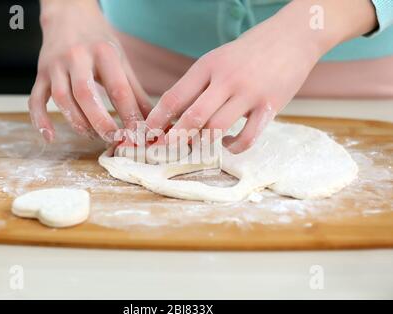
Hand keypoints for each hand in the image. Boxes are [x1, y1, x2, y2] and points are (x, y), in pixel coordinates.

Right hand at [29, 0, 151, 142]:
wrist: (68, 14)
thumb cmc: (98, 41)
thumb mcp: (120, 60)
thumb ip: (134, 91)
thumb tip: (150, 119)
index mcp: (103, 52)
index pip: (118, 88)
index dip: (128, 114)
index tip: (137, 133)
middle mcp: (77, 57)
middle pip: (85, 94)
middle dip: (100, 121)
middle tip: (113, 138)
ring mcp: (56, 66)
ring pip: (62, 98)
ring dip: (77, 122)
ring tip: (92, 135)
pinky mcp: (40, 74)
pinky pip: (36, 99)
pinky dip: (40, 119)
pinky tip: (50, 136)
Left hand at [146, 0, 376, 153]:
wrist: (292, 36)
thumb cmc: (248, 52)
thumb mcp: (218, 60)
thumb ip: (198, 85)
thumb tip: (173, 115)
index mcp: (208, 66)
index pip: (174, 96)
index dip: (157, 119)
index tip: (146, 134)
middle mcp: (226, 79)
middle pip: (193, 116)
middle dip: (174, 138)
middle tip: (163, 152)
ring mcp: (249, 93)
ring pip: (217, 128)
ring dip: (203, 145)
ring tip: (197, 149)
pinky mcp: (270, 106)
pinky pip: (248, 136)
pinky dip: (233, 147)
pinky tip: (227, 145)